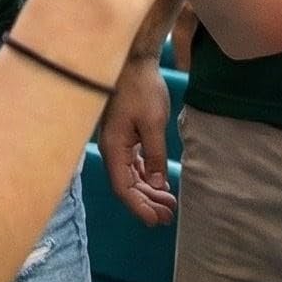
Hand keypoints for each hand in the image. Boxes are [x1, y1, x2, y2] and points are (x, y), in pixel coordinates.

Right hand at [98, 56, 176, 226]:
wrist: (135, 61)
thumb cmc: (141, 89)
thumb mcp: (153, 123)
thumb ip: (155, 155)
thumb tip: (157, 184)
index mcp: (114, 148)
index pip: (122, 187)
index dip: (138, 206)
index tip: (154, 221)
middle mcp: (112, 148)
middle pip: (127, 185)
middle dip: (146, 202)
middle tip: (168, 216)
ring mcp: (118, 142)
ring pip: (131, 175)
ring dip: (148, 190)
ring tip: (169, 204)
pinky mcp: (126, 135)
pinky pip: (134, 163)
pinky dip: (147, 175)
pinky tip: (160, 183)